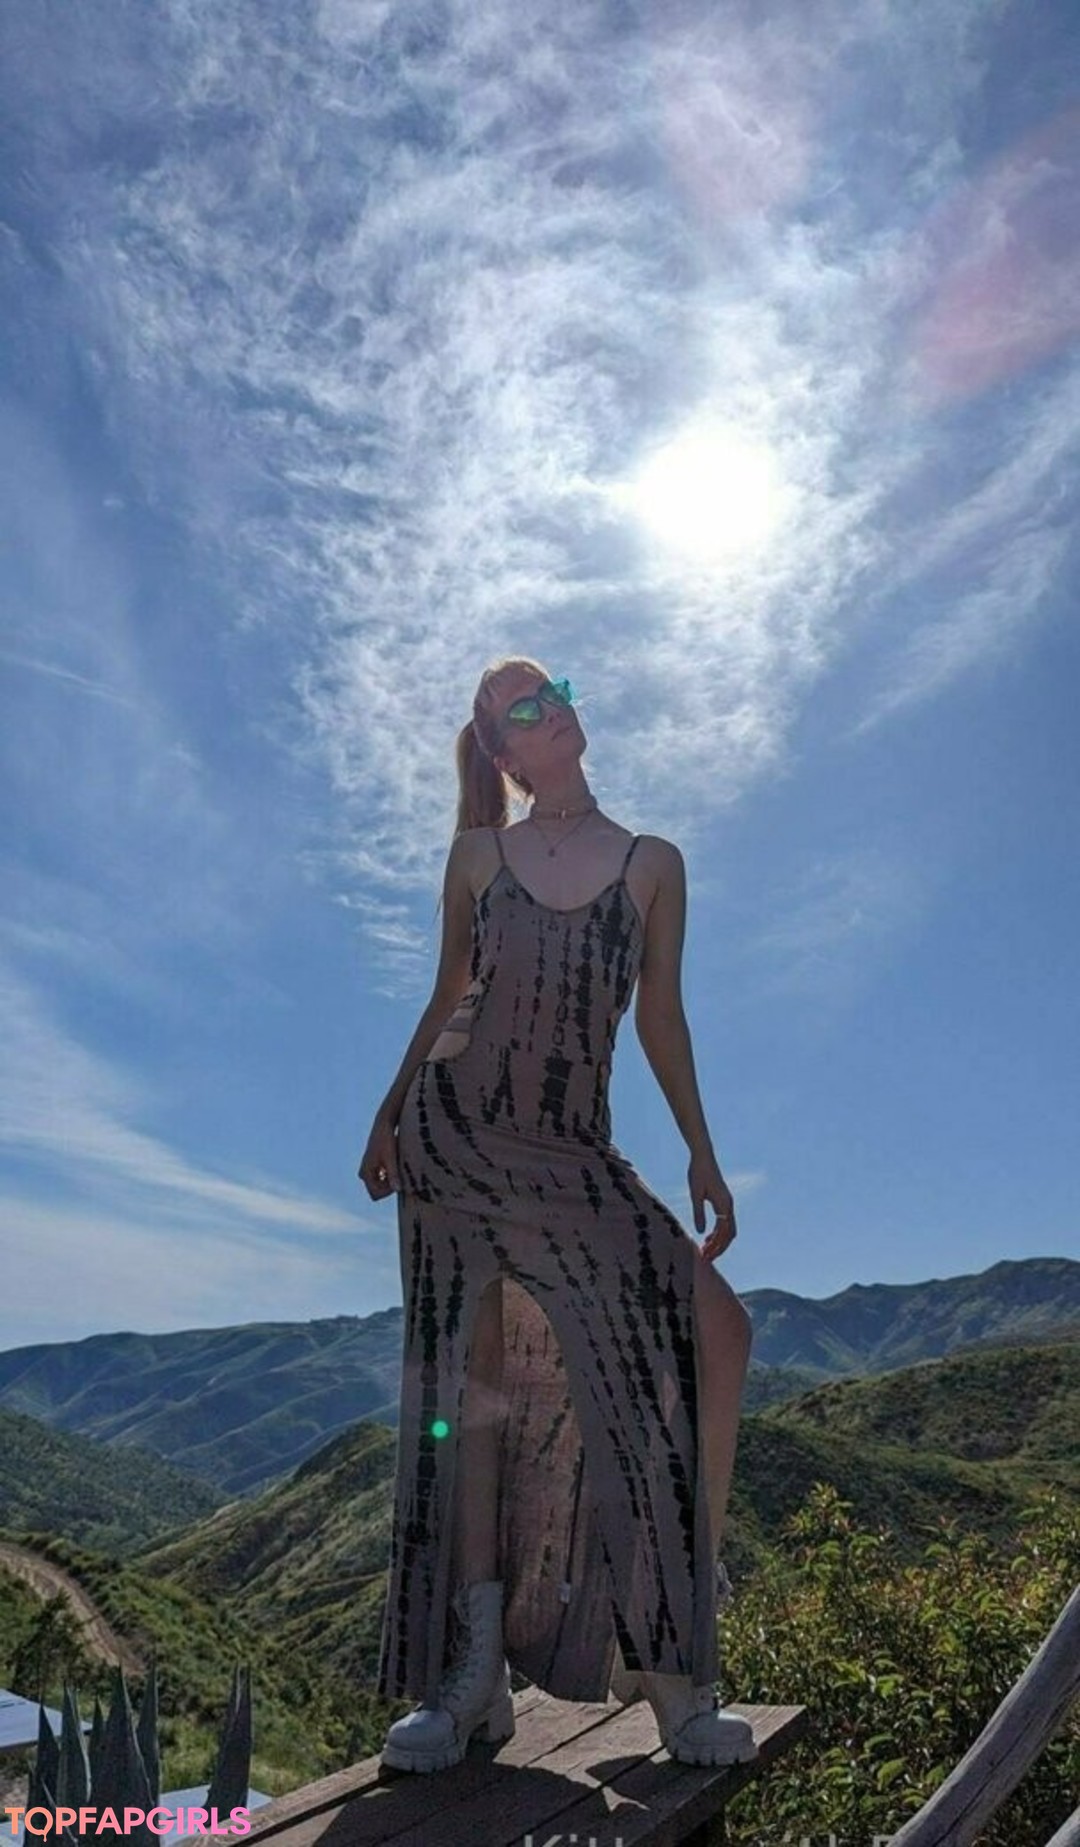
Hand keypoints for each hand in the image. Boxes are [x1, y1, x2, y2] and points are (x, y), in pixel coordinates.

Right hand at [358, 1112, 400, 1199]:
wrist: (383, 1125)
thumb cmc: (386, 1140)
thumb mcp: (391, 1158)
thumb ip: (393, 1175)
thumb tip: (397, 1190)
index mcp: (366, 1173)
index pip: (375, 1195)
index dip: (388, 1192)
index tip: (399, 1182)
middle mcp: (364, 1173)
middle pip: (377, 1191)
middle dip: (389, 1187)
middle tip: (400, 1176)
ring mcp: (368, 1169)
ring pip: (380, 1184)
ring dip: (390, 1181)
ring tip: (398, 1169)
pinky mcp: (373, 1165)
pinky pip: (381, 1178)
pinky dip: (389, 1175)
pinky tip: (396, 1166)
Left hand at [688, 1147, 736, 1261]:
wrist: (703, 1156)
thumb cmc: (698, 1173)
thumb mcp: (695, 1194)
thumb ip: (698, 1213)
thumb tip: (700, 1233)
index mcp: (724, 1204)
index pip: (724, 1232)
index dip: (717, 1246)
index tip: (706, 1256)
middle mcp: (729, 1205)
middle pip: (729, 1234)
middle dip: (719, 1248)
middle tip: (706, 1258)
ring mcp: (727, 1203)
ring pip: (728, 1229)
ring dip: (719, 1241)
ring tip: (705, 1250)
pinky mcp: (723, 1201)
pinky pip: (724, 1222)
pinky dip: (718, 1232)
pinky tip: (707, 1237)